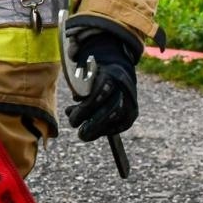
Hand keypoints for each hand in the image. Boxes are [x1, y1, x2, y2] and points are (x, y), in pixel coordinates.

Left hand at [62, 23, 138, 142]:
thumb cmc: (93, 73)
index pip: (102, 90)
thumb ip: (77, 87)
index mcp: (111, 73)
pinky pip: (123, 124)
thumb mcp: (84, 73)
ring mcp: (131, 99)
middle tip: (77, 130)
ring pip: (117, 118)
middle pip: (111, 109)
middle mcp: (124, 87)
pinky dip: (109, 131)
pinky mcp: (133, 111)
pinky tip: (97, 132)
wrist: (117, 68)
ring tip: (83, 134)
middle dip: (92, 123)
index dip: (88, 105)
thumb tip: (69, 109)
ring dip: (98, 129)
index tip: (72, 113)